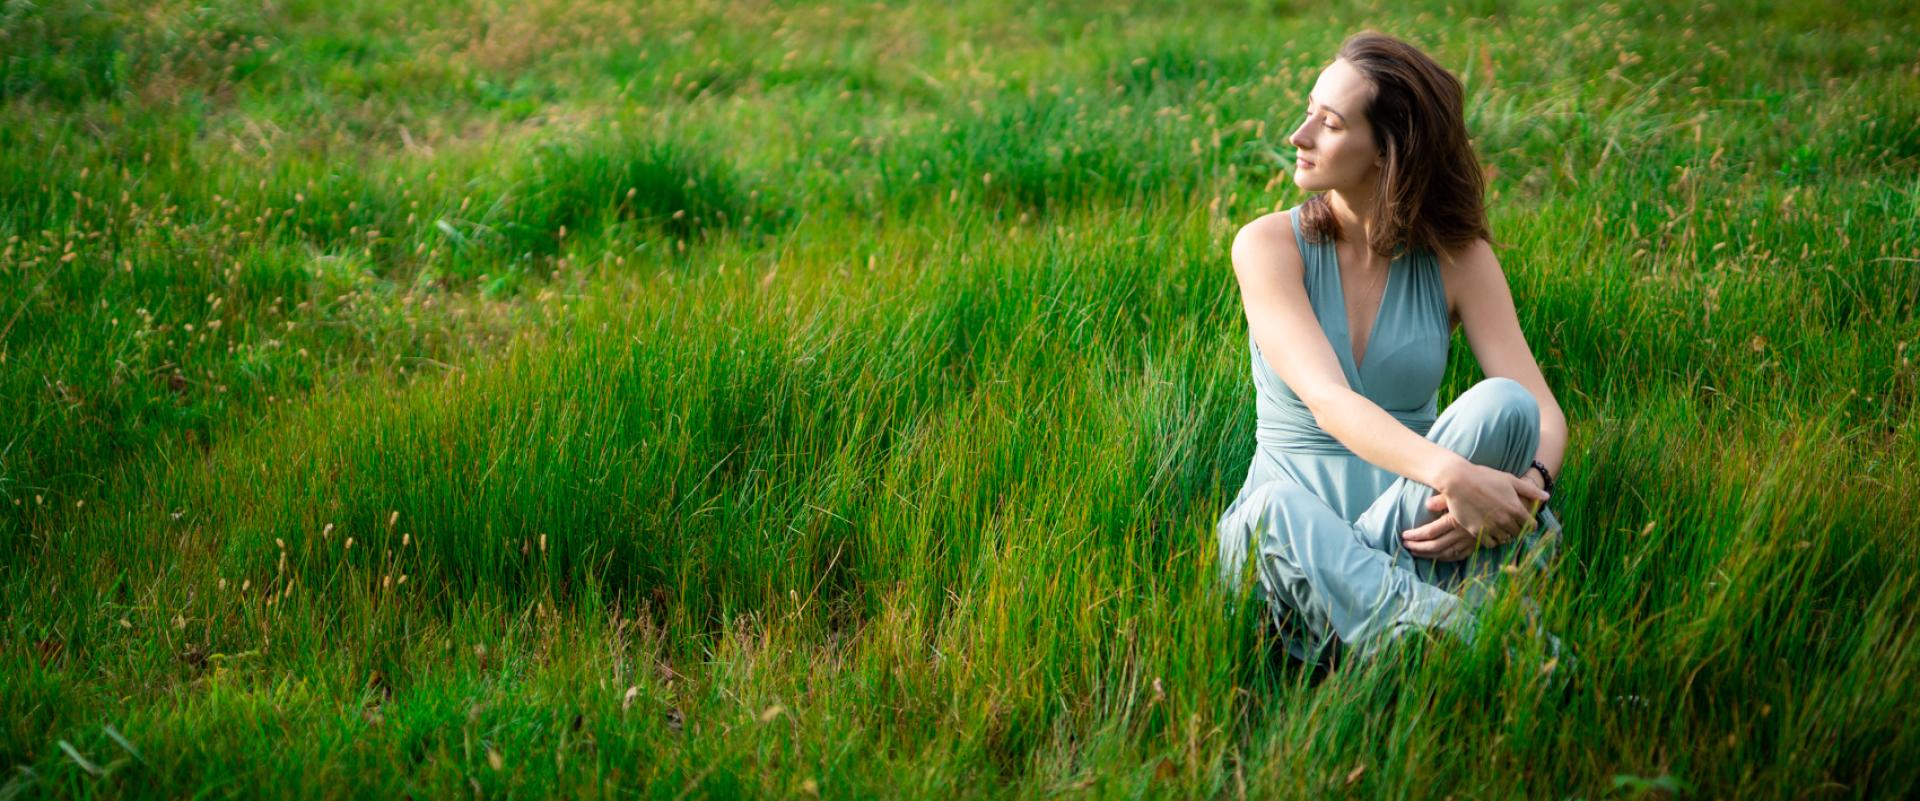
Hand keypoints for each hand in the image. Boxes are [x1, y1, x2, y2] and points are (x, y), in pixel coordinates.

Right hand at [1402, 463, 1548, 561]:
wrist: (1458, 480)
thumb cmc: (1484, 477)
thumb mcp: (1509, 480)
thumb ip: (1530, 490)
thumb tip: (1547, 497)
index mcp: (1516, 508)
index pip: (1531, 526)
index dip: (1529, 525)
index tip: (1525, 523)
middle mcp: (1505, 521)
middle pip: (1518, 534)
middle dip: (1516, 530)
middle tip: (1511, 525)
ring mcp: (1490, 527)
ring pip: (1504, 539)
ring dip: (1504, 535)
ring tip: (1499, 527)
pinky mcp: (1477, 531)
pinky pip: (1490, 543)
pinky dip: (1491, 540)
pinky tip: (1488, 531)